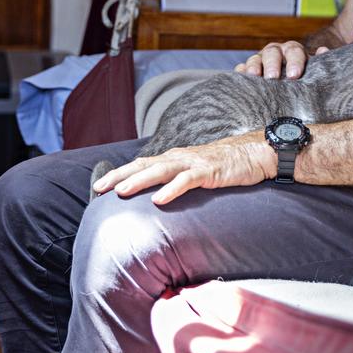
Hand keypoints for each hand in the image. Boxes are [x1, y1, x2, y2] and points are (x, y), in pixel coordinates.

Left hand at [92, 136, 276, 204]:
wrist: (254, 154)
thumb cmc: (223, 165)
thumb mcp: (194, 173)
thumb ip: (175, 181)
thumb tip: (155, 198)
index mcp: (173, 159)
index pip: (140, 165)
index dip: (119, 174)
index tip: (98, 186)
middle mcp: (179, 158)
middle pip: (144, 165)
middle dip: (120, 176)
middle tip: (99, 188)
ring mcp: (193, 163)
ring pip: (161, 170)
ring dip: (139, 180)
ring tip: (121, 192)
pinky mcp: (209, 171)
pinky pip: (187, 180)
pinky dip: (172, 189)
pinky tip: (159, 199)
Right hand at [235, 40, 328, 79]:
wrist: (290, 80)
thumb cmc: (303, 76)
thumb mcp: (314, 70)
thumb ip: (321, 62)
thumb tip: (324, 50)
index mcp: (293, 50)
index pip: (294, 51)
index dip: (294, 62)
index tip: (295, 75)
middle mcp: (276, 52)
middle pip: (272, 53)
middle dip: (272, 64)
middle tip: (273, 77)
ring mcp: (260, 60)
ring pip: (255, 59)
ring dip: (254, 67)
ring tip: (254, 77)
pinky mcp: (247, 70)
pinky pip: (241, 69)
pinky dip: (240, 73)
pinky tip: (241, 80)